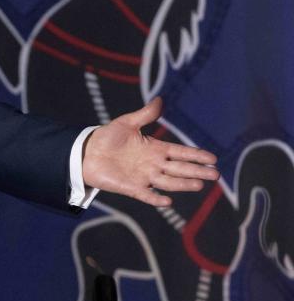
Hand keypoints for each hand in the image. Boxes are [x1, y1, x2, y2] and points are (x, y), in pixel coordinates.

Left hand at [82, 97, 218, 207]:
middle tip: (215, 175)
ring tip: (199, 185)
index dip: (196, 155)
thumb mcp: (126, 123)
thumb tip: (160, 100)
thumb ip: (144, 115)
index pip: (180, 152)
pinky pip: (146, 195)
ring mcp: (143, 177)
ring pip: (168, 182)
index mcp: (155, 148)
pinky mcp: (130, 187)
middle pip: (179, 168)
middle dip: (197, 171)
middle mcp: (153, 164)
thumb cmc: (107, 137)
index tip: (212, 158)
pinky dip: (156, 198)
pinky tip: (167, 201)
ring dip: (183, 184)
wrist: (86, 152)